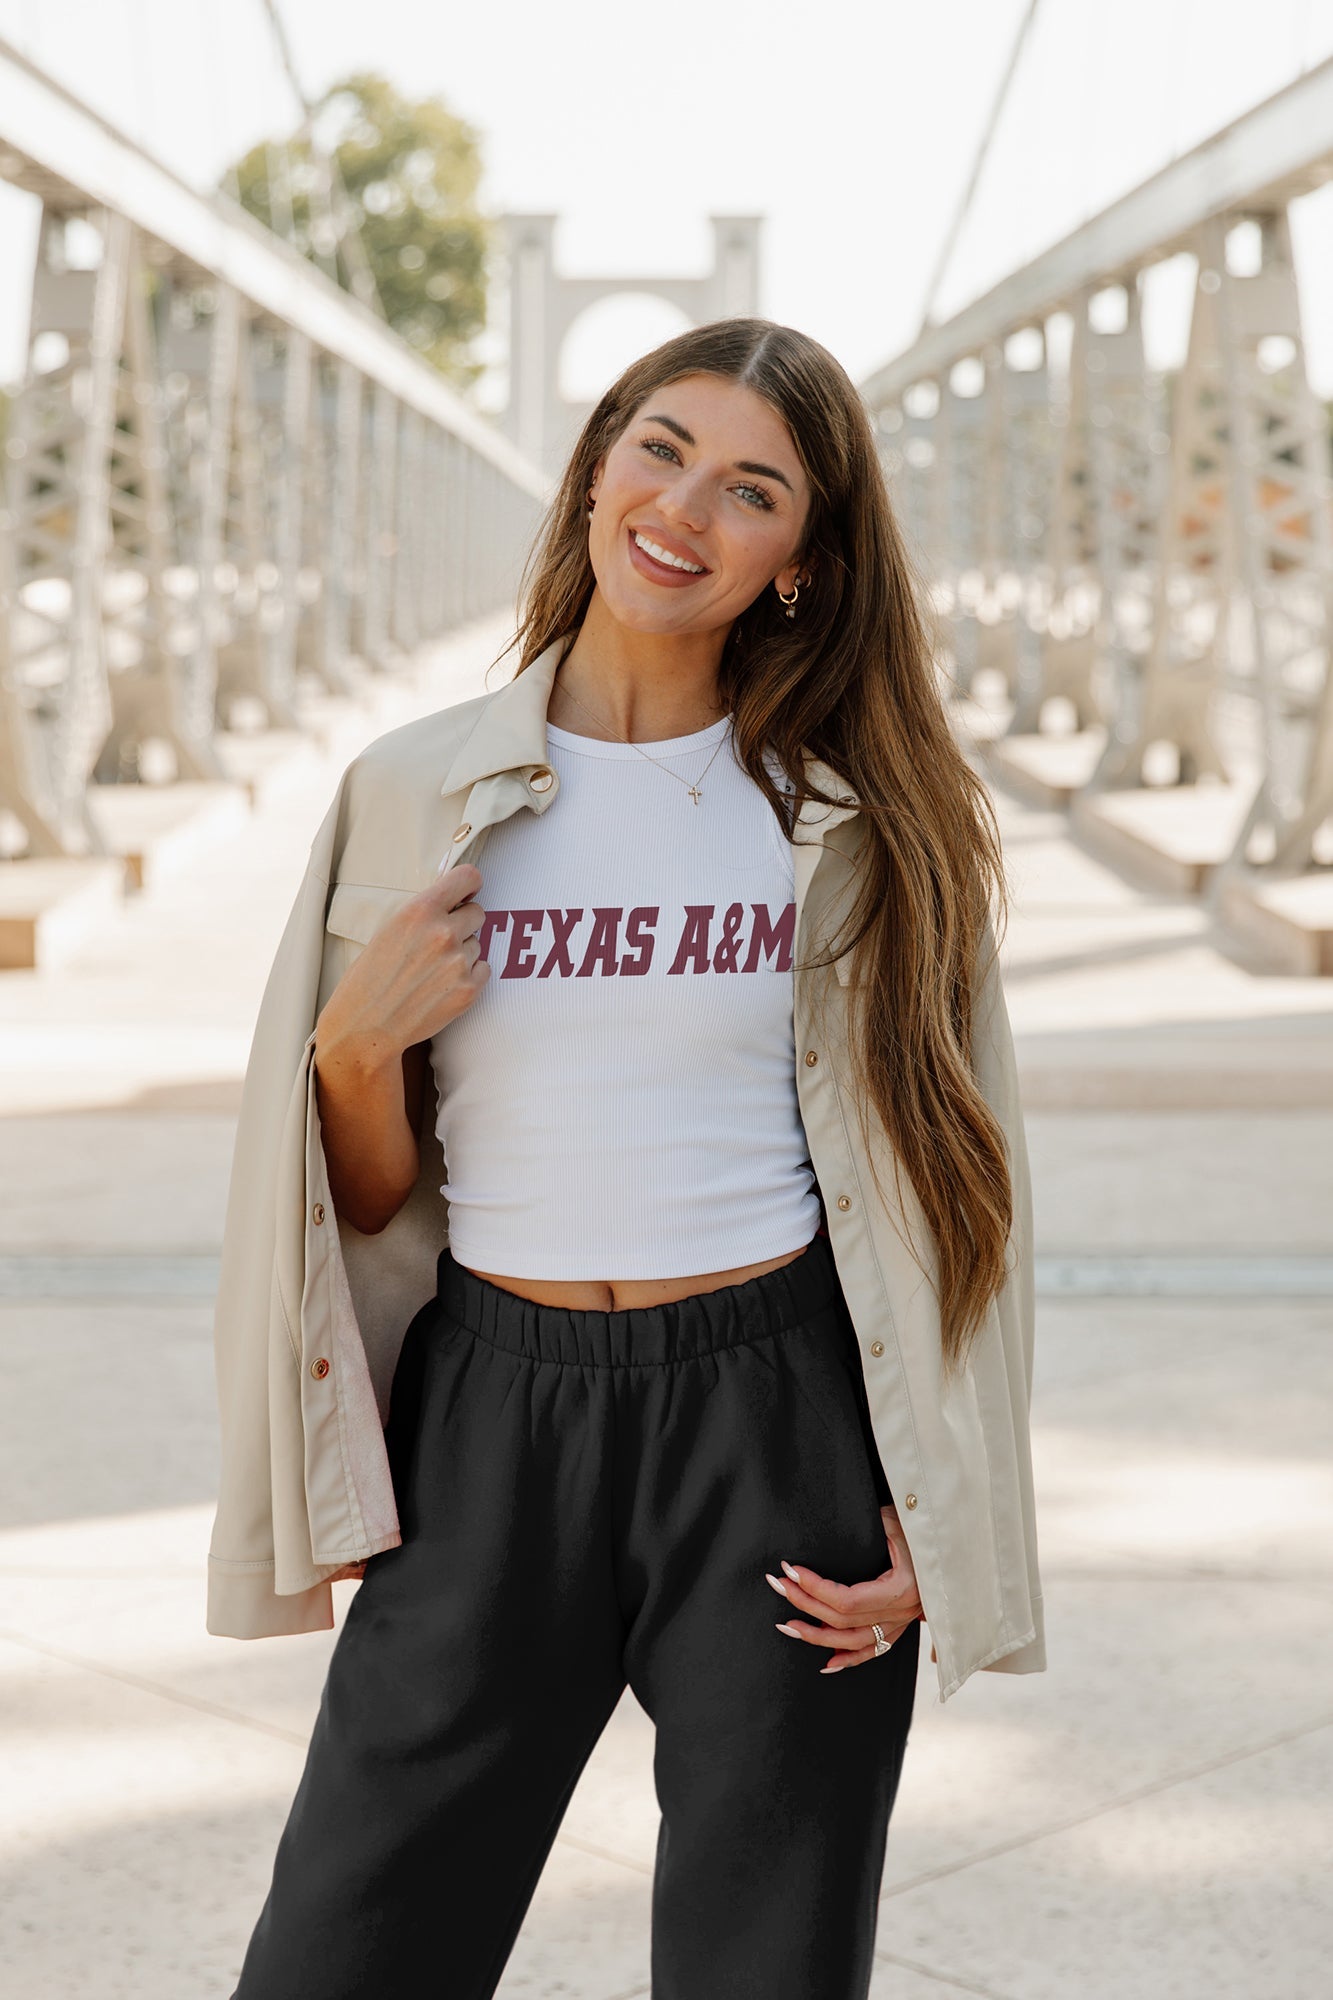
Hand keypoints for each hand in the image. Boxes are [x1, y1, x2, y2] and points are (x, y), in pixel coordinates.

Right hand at [316, 861, 489, 1069]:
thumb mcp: (389, 930)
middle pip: (478, 912)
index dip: (470, 885)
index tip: (467, 893)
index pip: (468, 877)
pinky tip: (442, 986)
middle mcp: (443, 933)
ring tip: (432, 971)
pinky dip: (469, 976)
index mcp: (419, 911)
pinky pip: (484, 969)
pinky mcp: (469, 990)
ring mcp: (459, 963)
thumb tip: (455, 897)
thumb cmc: (370, 978)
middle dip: (463, 924)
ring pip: (478, 944)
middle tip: (440, 942)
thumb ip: (423, 912)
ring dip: (462, 953)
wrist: (366, 1027)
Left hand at [764, 1505, 924, 1673]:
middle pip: (844, 1620)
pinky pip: (874, 1651)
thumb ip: (868, 1529)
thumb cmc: (919, 1522)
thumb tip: (827, 1527)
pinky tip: (826, 1665)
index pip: (847, 1600)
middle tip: (777, 1584)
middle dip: (805, 1603)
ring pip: (855, 1642)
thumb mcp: (893, 1519)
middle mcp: (904, 1611)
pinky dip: (849, 1659)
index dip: (814, 1588)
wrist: (951, 1536)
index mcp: (903, 1588)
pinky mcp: (902, 1625)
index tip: (790, 1570)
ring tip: (787, 1625)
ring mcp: (904, 1622)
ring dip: (817, 1636)